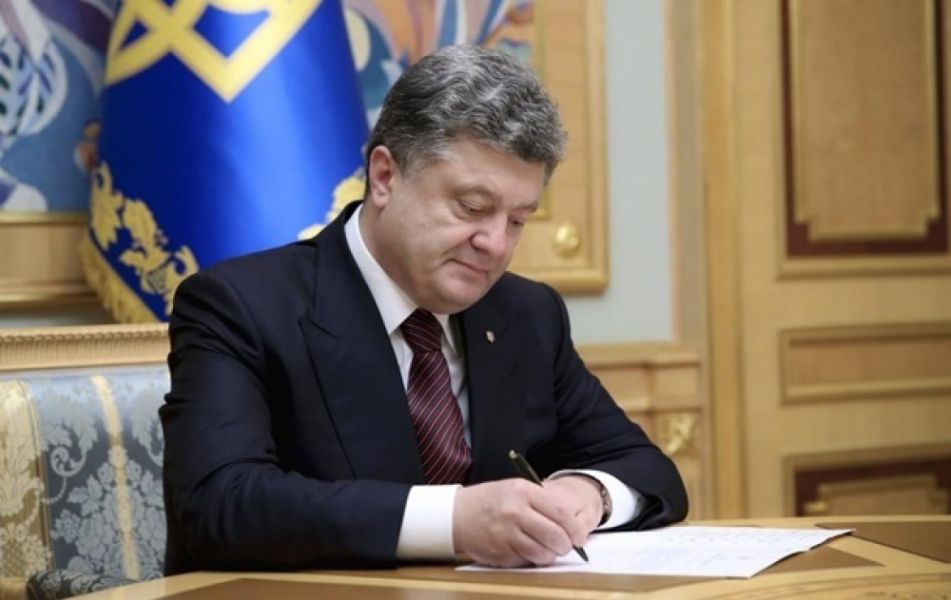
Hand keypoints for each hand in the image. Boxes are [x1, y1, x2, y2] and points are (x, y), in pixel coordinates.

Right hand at [451, 476, 601, 566]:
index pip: (561, 513)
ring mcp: (507, 534)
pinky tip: (527, 550)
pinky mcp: (500, 552)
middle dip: (566, 545)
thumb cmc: (492, 501)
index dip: (575, 528)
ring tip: (546, 549)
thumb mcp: (516, 489)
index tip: (580, 537)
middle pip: (555, 536)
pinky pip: (527, 560)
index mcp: (523, 492)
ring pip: (543, 553)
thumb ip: (541, 501)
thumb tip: (570, 523)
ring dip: (550, 555)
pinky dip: (532, 559)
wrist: (458, 515)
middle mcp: (515, 512)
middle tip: (566, 546)